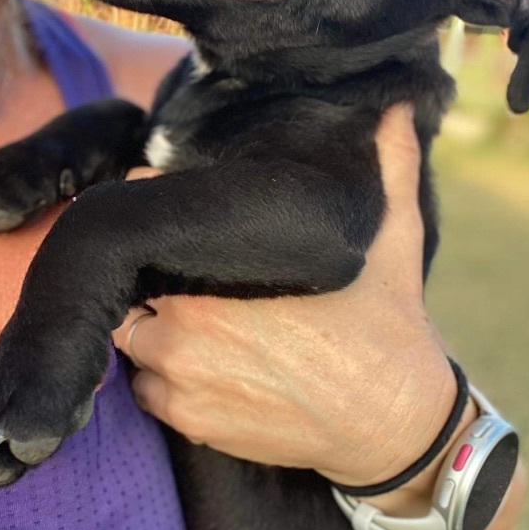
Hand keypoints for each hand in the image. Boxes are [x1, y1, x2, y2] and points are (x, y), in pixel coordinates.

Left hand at [114, 103, 454, 486]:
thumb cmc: (388, 329)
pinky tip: (199, 362)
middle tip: (175, 269)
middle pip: (130, 282)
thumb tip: (400, 104)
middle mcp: (187, 328)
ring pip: (129, 338)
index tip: (163, 203)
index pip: (150, 219)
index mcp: (221, 274)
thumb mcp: (396, 235)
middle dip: (147, 272)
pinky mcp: (189, 422)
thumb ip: (389, 164)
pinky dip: (158, 375)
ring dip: (148, 326)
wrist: (395, 424)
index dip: (150, 204)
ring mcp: (183, 380)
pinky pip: (144, 389)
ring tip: (188, 316)